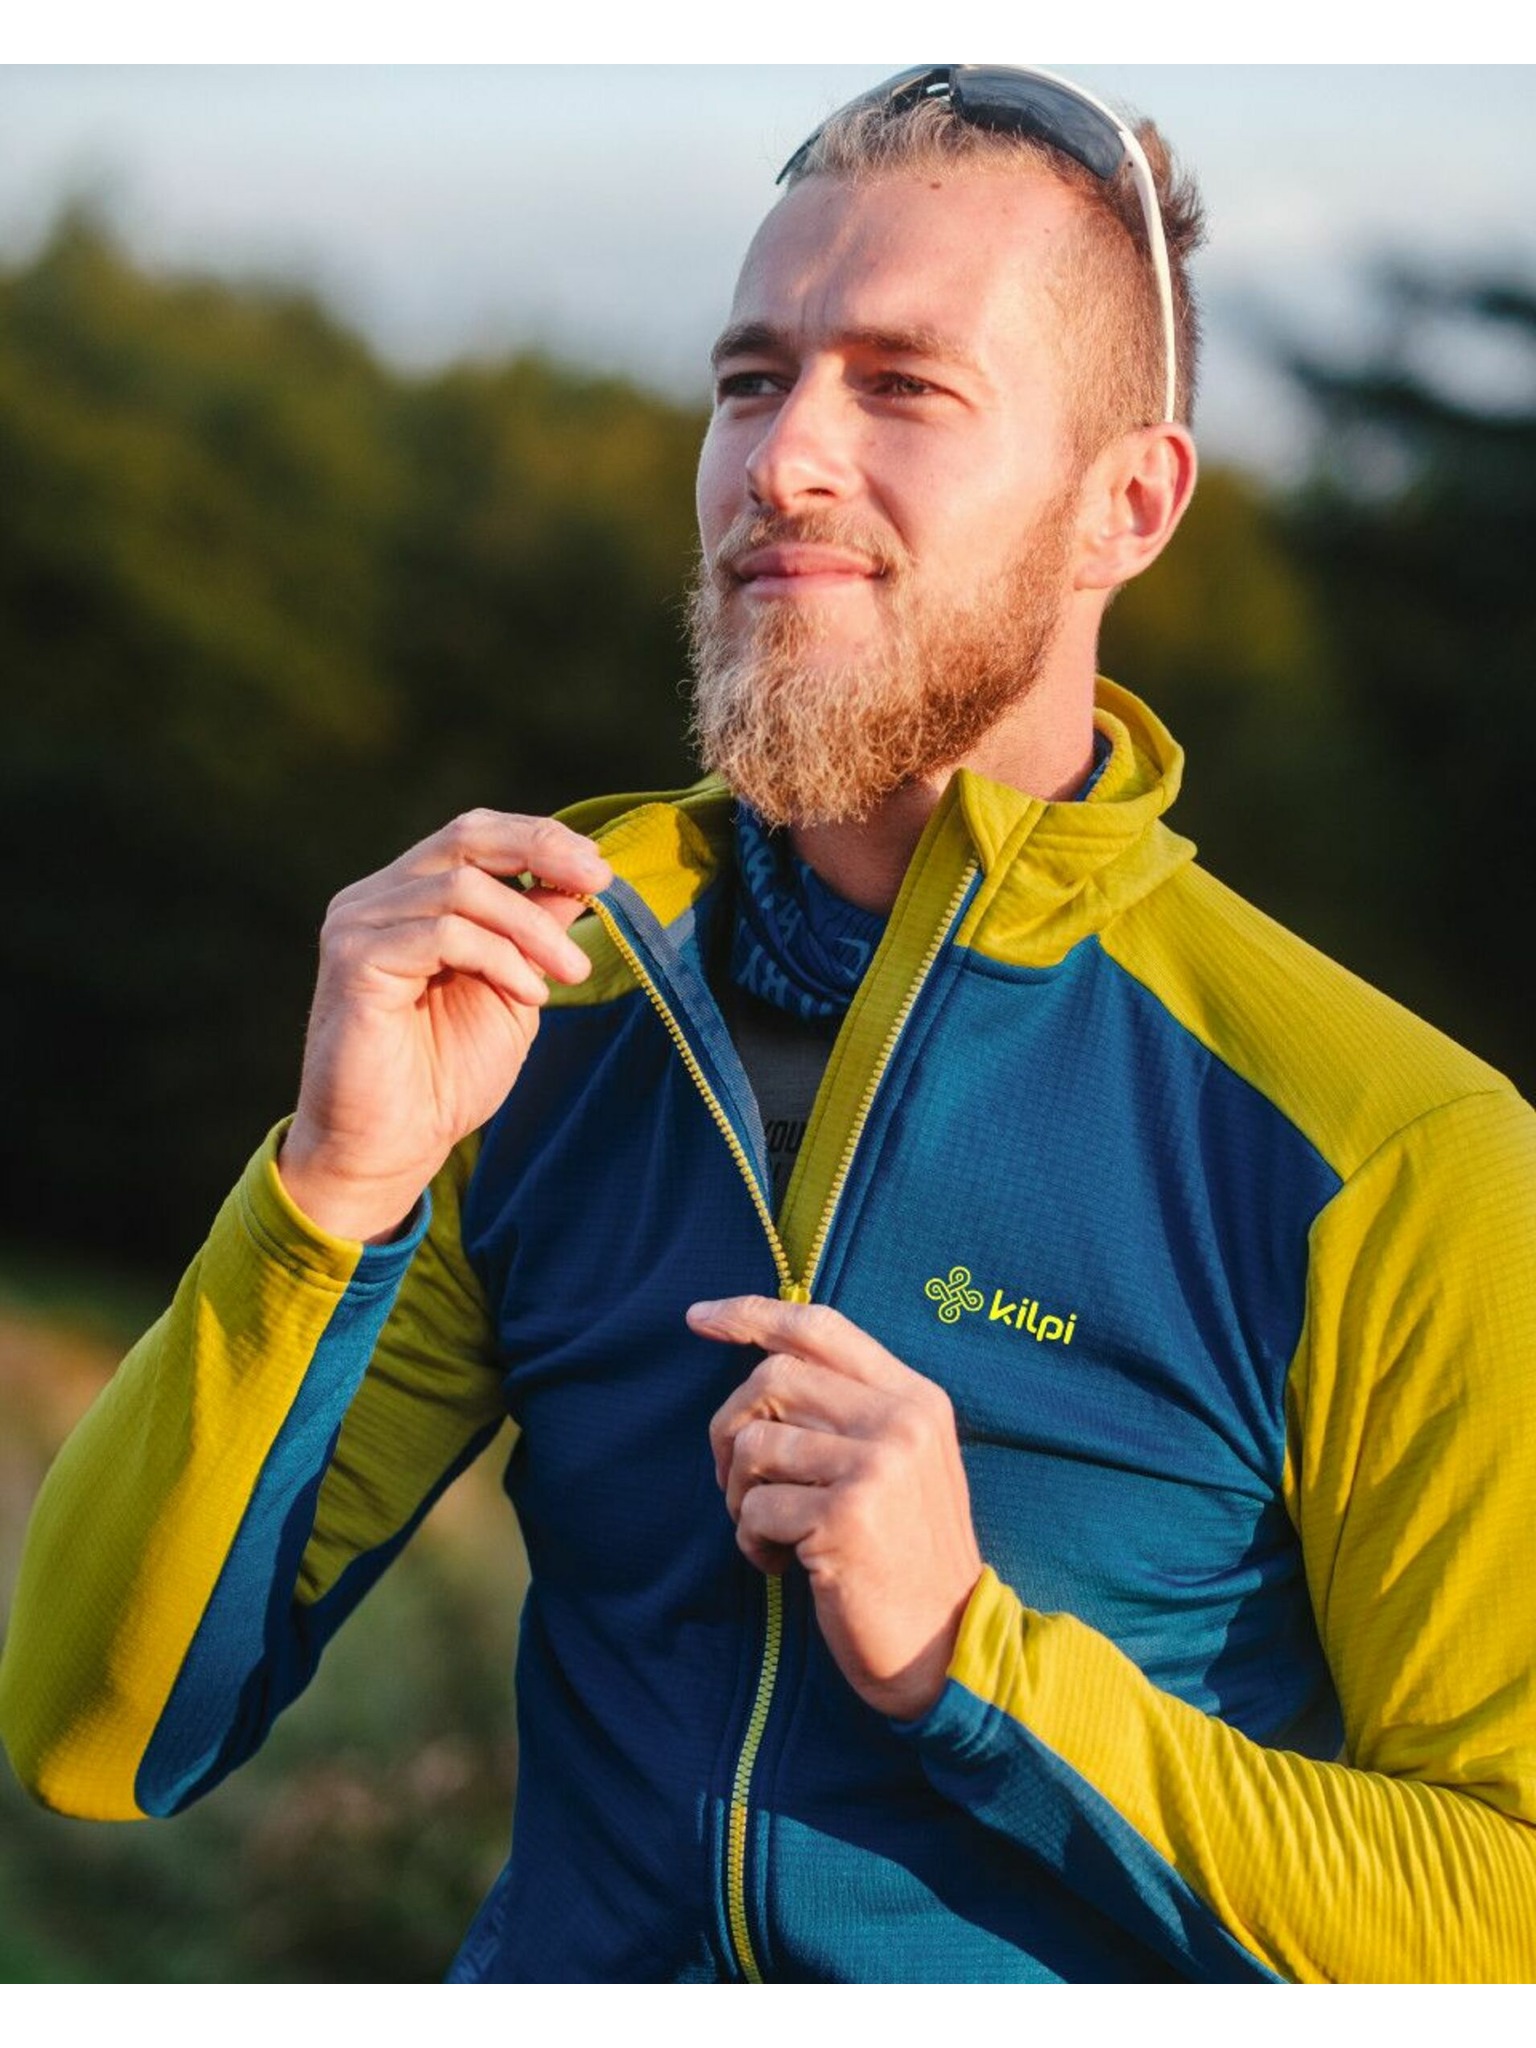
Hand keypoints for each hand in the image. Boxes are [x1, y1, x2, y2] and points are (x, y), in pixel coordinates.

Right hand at [280, 809, 611, 1241]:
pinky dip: (499, 958)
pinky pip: (442, 934)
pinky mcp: (353, 960)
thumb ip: (535, 933)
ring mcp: (358, 925)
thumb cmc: (445, 1077)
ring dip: (531, 929)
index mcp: (409, 898)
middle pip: (465, 838)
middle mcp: (375, 898)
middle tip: (599, 885)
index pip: (474, 835)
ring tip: (568, 975)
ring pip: (462, 888)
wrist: (392, 1146)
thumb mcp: (513, 991)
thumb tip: (580, 881)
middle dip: (542, 852)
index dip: (540, 839)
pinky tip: (528, 995)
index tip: (600, 871)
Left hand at [693, 1295, 983, 1720]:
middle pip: (774, 1377)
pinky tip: (783, 1566)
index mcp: (915, 1398)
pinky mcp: (846, 1517)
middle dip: (731, 1427)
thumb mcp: (899, 1464)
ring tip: (773, 1532)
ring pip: (755, 1443)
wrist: (949, 1648)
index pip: (820, 1325)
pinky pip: (754, 1507)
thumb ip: (849, 1410)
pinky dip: (752, 1541)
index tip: (700, 1318)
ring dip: (740, 1496)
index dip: (752, 1314)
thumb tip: (762, 1362)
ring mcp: (877, 1466)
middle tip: (736, 1481)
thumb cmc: (905, 1555)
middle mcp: (901, 1421)